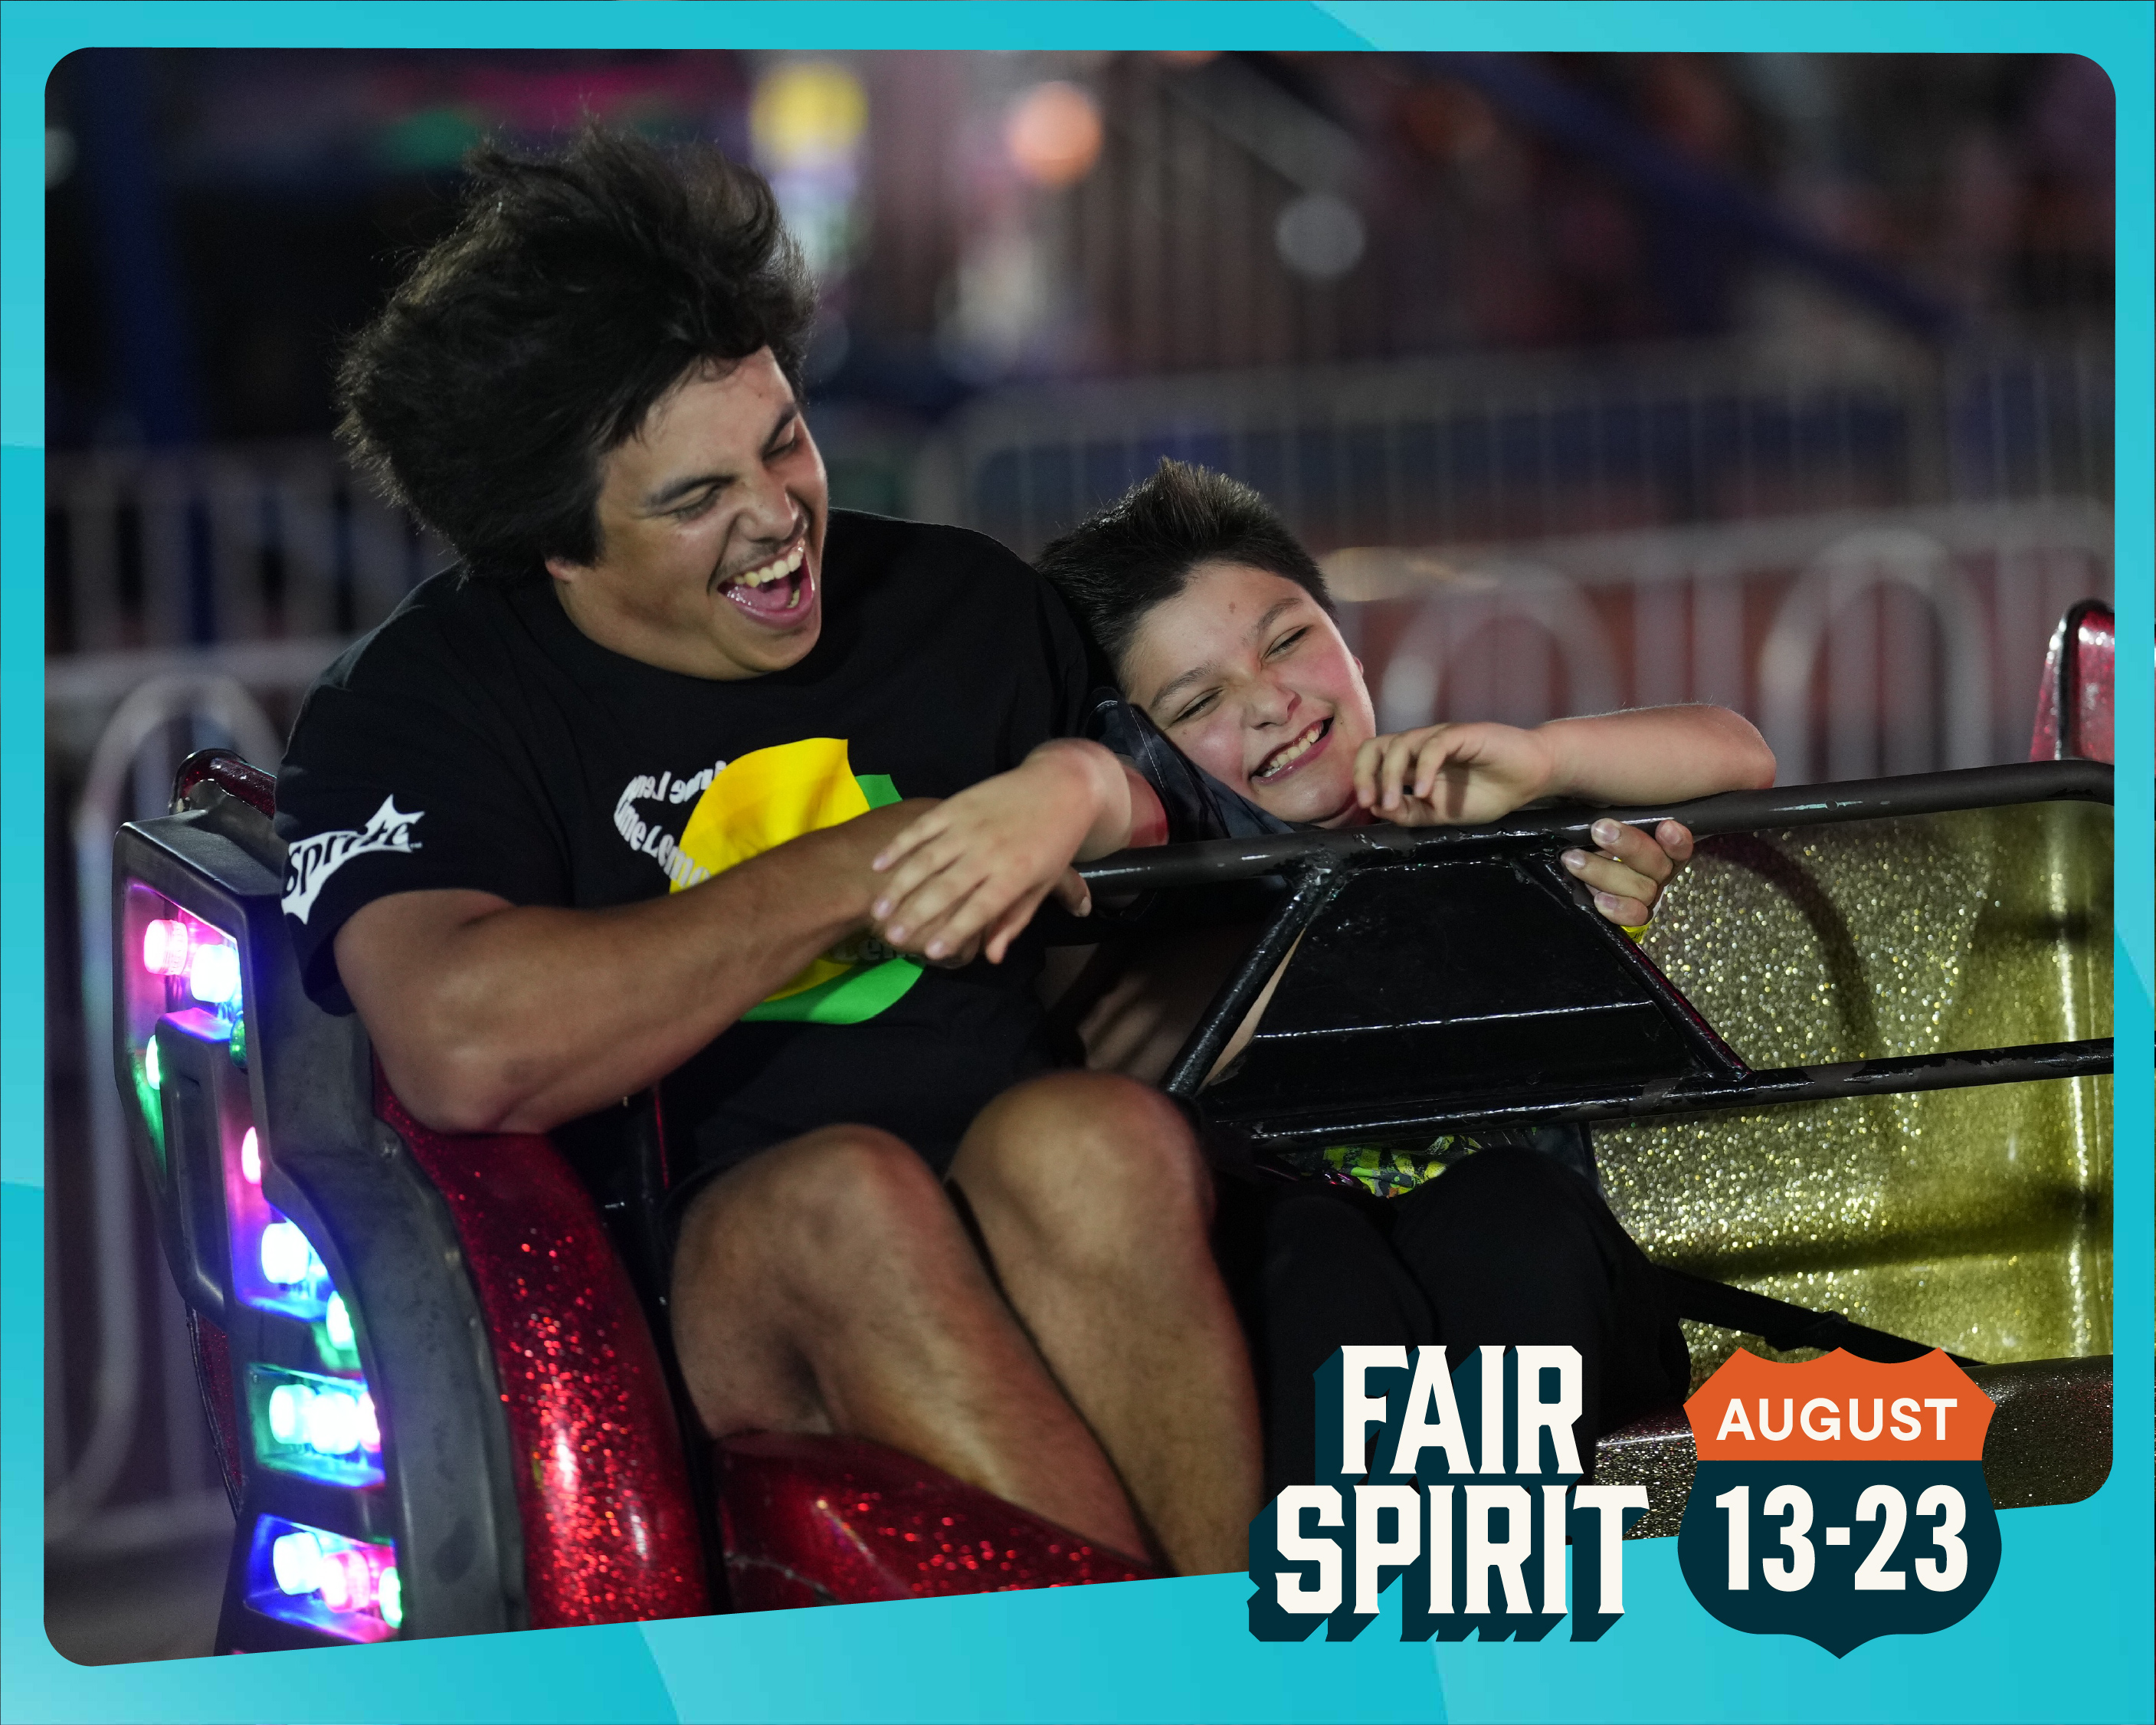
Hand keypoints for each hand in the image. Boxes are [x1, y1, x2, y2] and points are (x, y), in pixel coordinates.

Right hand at [867, 752, 1102, 965]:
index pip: (980, 908)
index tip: (931, 951)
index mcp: (1014, 873)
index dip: (955, 930)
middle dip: (917, 914)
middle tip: (891, 936)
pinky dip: (898, 845)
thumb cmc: (1053, 843)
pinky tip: (879, 864)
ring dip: (900, 884)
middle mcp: (989, 850)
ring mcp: (969, 825)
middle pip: (946, 887)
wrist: (1061, 785)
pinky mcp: (955, 804)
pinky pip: (921, 828)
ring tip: (878, 910)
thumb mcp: (1042, 885)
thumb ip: (1013, 920)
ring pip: (927, 859)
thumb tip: (993, 957)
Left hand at [1354, 722, 1555, 824]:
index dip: (1362, 780)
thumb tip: (1377, 809)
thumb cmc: (1487, 793)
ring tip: (1392, 804)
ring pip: (1401, 745)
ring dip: (1390, 776)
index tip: (1366, 807)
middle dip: (1365, 773)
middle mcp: (1420, 746)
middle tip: (1369, 802)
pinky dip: (1424, 769)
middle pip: (1377, 746)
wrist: (1529, 778)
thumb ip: (1410, 813)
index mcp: (1412, 763)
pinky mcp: (1462, 734)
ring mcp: (1440, 738)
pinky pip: (1435, 746)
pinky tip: (1424, 792)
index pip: (1373, 760)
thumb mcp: (1441, 814)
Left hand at [1560, 818, 1693, 927]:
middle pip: (1658, 864)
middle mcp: (1659, 870)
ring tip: (1574, 859)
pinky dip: (1619, 908)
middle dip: (1630, 846)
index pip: (1680, 843)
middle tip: (1599, 829)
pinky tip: (1598, 899)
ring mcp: (1647, 893)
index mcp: (1660, 843)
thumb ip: (1611, 808)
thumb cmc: (1594, 833)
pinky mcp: (1631, 913)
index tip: (1665, 826)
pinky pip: (1635, 917)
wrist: (1576, 866)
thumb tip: (1601, 794)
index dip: (1677, 839)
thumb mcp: (1603, 815)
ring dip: (1605, 873)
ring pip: (1642, 889)